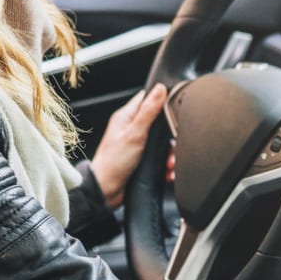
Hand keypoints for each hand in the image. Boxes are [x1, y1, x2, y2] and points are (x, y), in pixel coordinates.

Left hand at [89, 83, 167, 207]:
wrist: (106, 190)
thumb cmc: (113, 162)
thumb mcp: (134, 134)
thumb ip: (148, 111)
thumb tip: (160, 89)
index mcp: (126, 116)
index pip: (147, 98)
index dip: (162, 100)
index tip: (174, 109)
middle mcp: (132, 128)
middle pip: (159, 121)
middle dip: (170, 135)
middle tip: (172, 145)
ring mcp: (137, 143)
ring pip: (162, 141)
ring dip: (169, 153)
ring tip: (169, 163)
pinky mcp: (141, 157)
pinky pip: (160, 156)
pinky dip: (165, 164)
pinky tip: (167, 171)